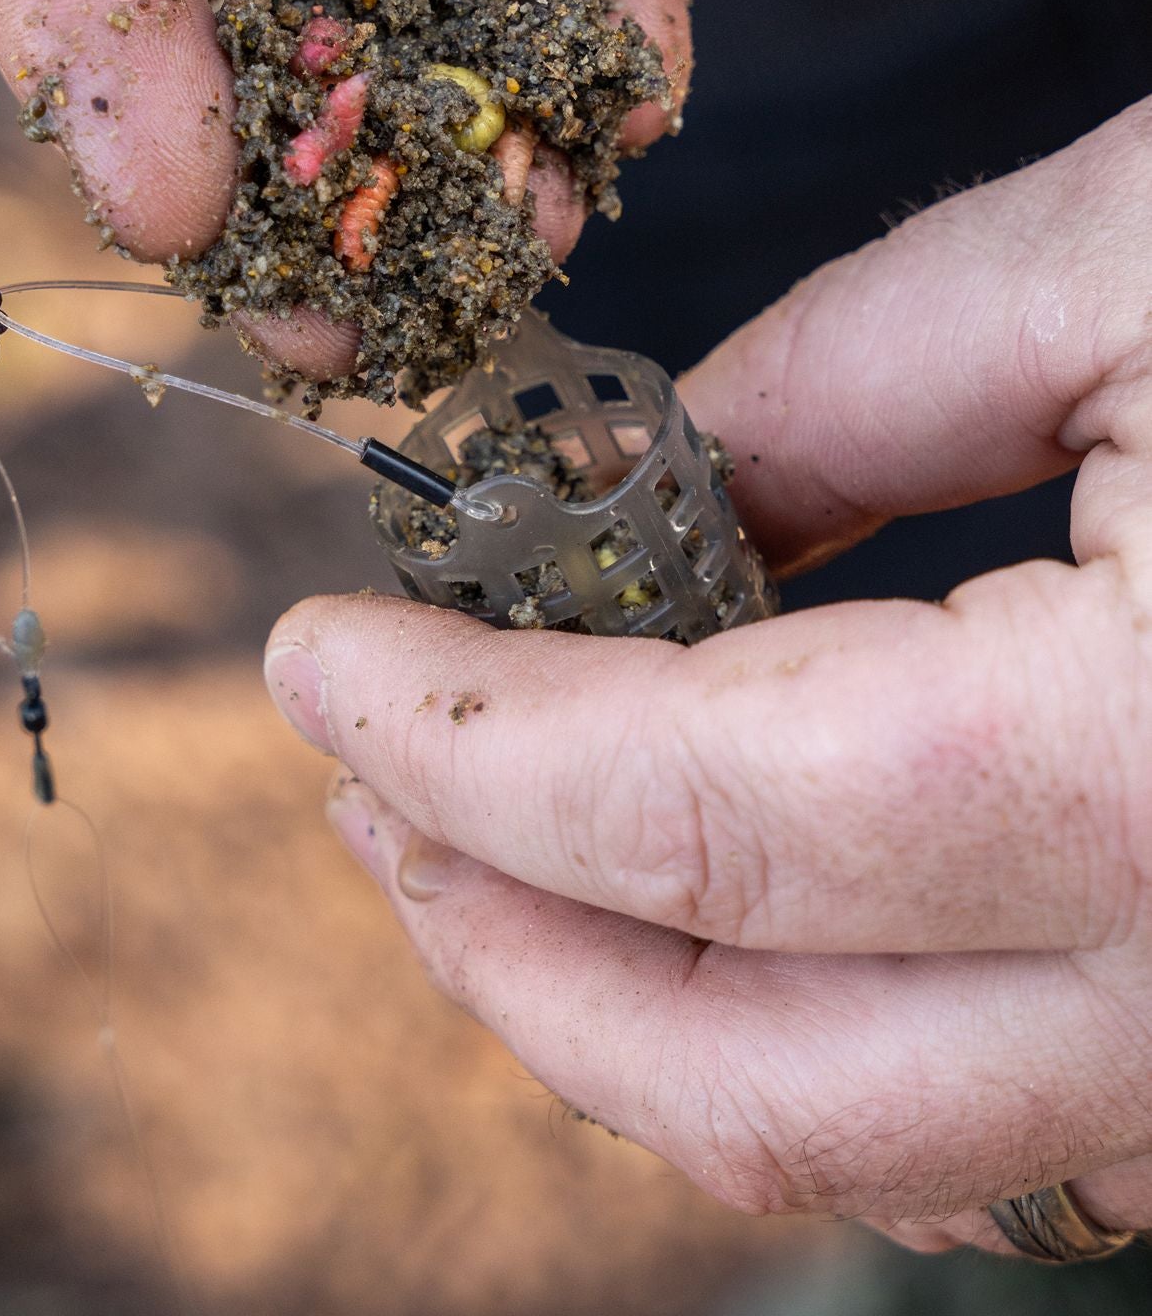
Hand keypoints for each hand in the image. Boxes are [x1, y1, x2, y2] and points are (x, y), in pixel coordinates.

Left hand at [264, 99, 1151, 1253]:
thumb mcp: (1124, 253)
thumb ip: (849, 381)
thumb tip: (647, 496)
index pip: (706, 822)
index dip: (460, 743)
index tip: (317, 659)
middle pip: (765, 1075)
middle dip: (505, 934)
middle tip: (362, 780)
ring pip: (872, 1133)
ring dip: (629, 998)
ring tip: (482, 834)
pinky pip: (992, 1095)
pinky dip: (799, 1006)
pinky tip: (705, 871)